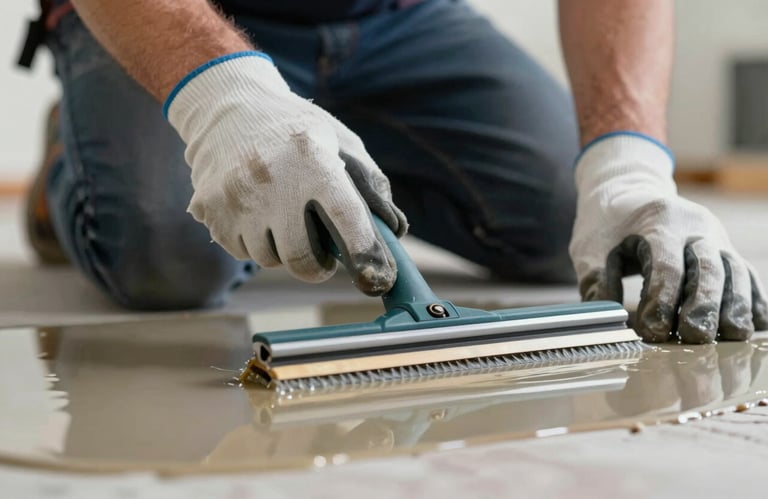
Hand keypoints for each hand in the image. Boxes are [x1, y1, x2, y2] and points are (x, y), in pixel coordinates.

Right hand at [165, 52, 406, 295]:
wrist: (227, 106)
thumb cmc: (294, 129)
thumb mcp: (339, 141)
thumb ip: (370, 183)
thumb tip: (393, 229)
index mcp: (313, 161)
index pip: (346, 216)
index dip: (364, 251)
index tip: (378, 275)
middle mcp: (272, 181)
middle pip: (301, 258)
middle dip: (317, 267)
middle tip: (322, 258)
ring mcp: (236, 198)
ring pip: (270, 259)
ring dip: (283, 250)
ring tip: (283, 219)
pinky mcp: (210, 210)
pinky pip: (242, 252)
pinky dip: (255, 243)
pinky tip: (257, 213)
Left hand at [569, 133, 767, 342]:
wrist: (628, 190)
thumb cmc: (606, 224)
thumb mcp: (589, 247)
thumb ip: (595, 282)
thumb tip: (609, 320)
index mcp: (659, 221)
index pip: (667, 265)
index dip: (662, 300)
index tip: (653, 330)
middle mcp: (696, 226)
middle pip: (708, 267)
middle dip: (704, 305)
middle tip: (694, 336)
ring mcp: (716, 236)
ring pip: (735, 270)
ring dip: (735, 305)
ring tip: (731, 336)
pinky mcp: (726, 249)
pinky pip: (747, 274)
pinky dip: (752, 299)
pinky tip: (754, 324)